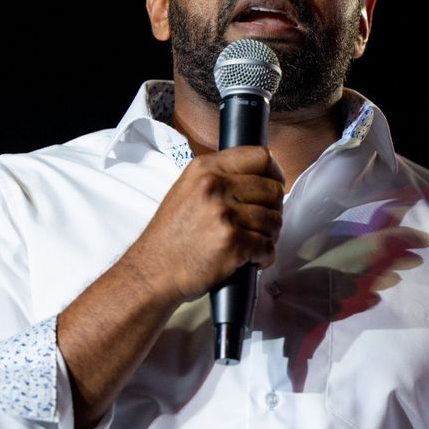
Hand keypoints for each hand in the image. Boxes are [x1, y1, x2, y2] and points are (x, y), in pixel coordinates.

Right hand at [122, 146, 284, 305]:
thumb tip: (260, 177)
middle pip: (273, 189)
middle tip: (263, 224)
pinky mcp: (232, 242)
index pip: (260, 157)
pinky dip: (265, 257)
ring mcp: (224, 214)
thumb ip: (220, 178)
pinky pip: (267, 246)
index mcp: (206, 168)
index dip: (275, 173)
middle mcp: (215, 186)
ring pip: (274, 219)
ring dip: (270, 235)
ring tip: (254, 242)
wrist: (152, 271)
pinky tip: (252, 259)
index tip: (276, 185)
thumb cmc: (171, 236)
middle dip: (274, 209)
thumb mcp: (188, 189)